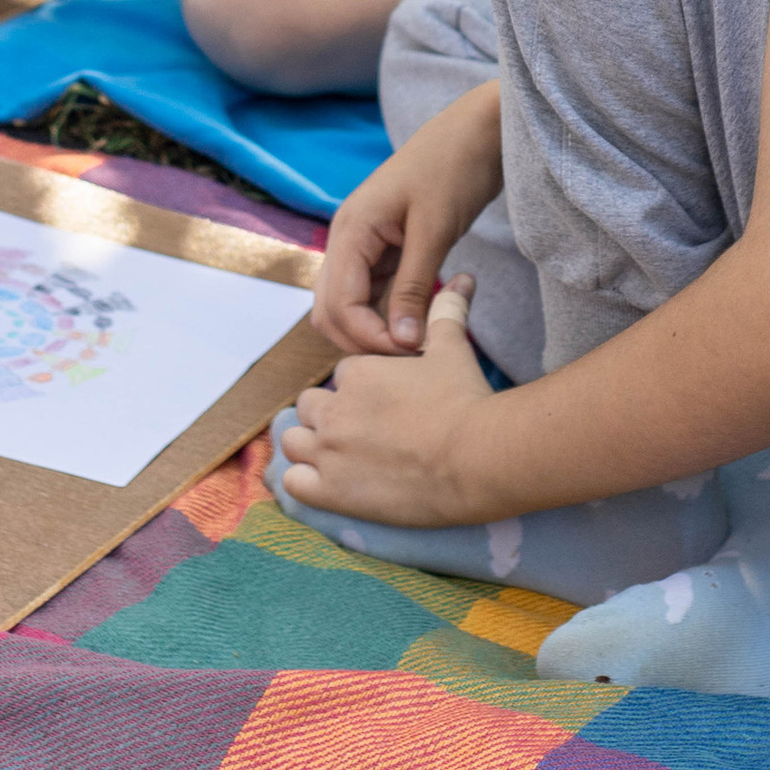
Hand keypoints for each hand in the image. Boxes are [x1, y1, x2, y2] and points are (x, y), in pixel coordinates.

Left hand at [278, 284, 492, 525]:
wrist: (476, 458)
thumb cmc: (465, 400)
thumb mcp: (453, 349)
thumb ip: (447, 311)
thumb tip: (463, 277)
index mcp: (357, 374)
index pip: (341, 376)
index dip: (360, 389)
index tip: (384, 405)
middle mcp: (335, 410)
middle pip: (311, 405)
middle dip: (330, 414)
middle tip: (363, 431)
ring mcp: (329, 452)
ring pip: (293, 440)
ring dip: (311, 445)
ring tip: (341, 456)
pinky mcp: (330, 491)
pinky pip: (293, 483)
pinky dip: (305, 482)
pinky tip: (330, 484)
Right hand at [313, 82, 502, 355]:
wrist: (477, 132)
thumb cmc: (455, 169)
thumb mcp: (435, 230)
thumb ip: (415, 287)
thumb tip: (402, 341)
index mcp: (351, 229)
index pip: (338, 304)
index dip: (369, 337)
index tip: (411, 352)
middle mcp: (347, 238)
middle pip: (332, 310)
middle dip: (363, 339)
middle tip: (411, 356)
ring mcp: (364, 244)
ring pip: (350, 305)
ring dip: (375, 330)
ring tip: (418, 345)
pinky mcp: (385, 249)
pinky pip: (373, 292)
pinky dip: (388, 314)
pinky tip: (419, 324)